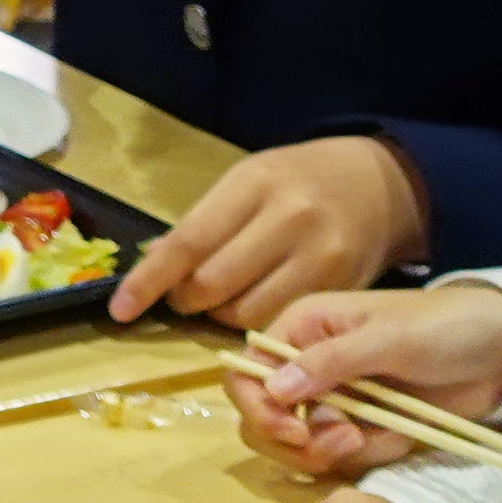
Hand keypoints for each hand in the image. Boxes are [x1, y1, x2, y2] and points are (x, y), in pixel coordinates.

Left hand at [107, 133, 429, 326]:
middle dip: (185, 299)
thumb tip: (154, 265)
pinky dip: (255, 322)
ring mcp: (319, 255)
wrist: (382, 182)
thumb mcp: (248, 181)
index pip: (188, 241)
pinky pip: (280, 320)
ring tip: (221, 299)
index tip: (120, 308)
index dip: (149, 281)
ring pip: (245, 312)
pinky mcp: (340, 287)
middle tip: (182, 296)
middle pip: (214, 284)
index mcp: (254, 183)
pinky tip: (254, 305)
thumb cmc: (298, 180)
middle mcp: (288, 218)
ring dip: (218, 316)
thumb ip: (204, 222)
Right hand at [225, 284, 501, 479]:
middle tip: (344, 442)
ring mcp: (335, 399)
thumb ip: (331, 362)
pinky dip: (366, 455)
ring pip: (299, 445)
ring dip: (331, 452)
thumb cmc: (445, 327)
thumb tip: (274, 388)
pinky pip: (343, 456)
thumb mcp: (390, 338)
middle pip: (263, 418)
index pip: (247, 371)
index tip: (292, 430)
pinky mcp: (363, 427)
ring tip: (374, 438)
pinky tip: (398, 437)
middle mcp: (307, 365)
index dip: (257, 407)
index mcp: (301, 328)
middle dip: (294, 441)